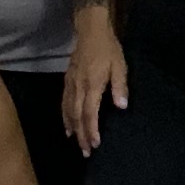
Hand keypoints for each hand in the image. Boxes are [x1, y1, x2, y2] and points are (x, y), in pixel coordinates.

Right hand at [64, 19, 129, 152]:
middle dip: (81, 135)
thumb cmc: (109, 49)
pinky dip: (65, 117)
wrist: (91, 31)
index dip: (92, 130)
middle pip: (77, 116)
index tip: (95, 144)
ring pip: (68, 111)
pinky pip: (64, 103)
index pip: (90, 112)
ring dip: (72, 128)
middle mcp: (79, 86)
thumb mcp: (120, 66)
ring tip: (76, 143)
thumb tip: (121, 106)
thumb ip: (120, 86)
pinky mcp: (67, 80)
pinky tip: (68, 126)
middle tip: (86, 152)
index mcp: (93, 84)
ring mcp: (71, 84)